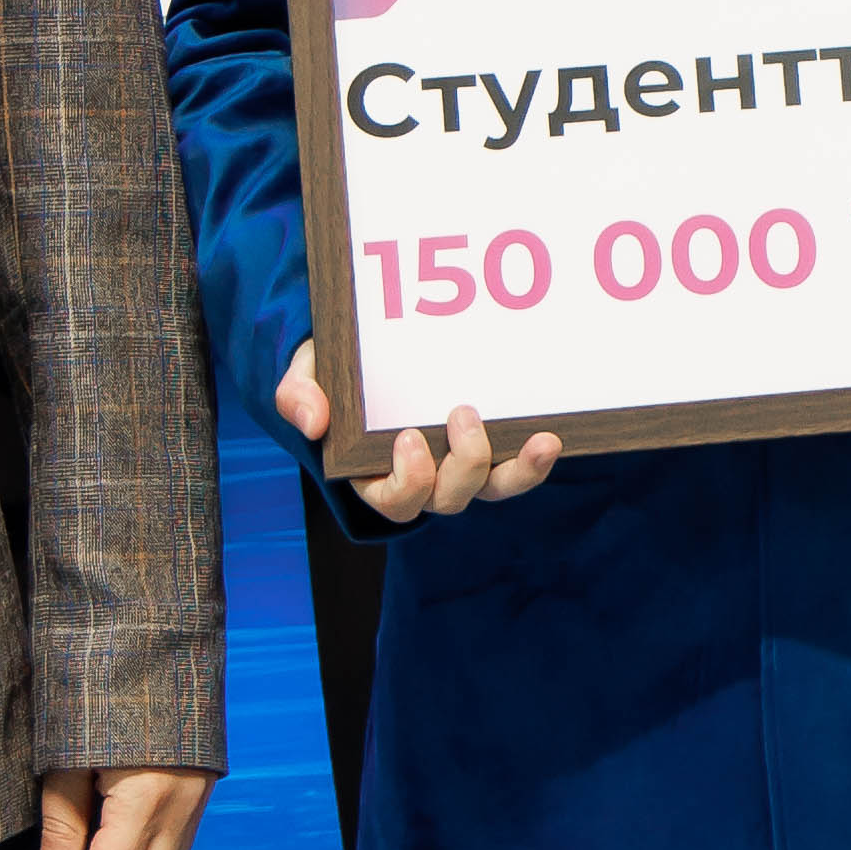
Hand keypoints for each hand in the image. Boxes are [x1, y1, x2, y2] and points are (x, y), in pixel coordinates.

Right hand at [276, 343, 560, 522]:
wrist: (365, 347)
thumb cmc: (333, 370)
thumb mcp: (306, 374)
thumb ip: (298, 394)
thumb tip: (313, 421)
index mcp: (375, 475)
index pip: (396, 502)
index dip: (408, 481)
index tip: (408, 438)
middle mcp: (423, 478)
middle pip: (450, 498)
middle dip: (464, 465)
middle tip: (462, 413)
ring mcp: (461, 464)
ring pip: (493, 489)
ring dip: (520, 472)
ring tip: (542, 440)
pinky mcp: (492, 444)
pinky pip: (516, 467)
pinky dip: (535, 458)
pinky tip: (551, 436)